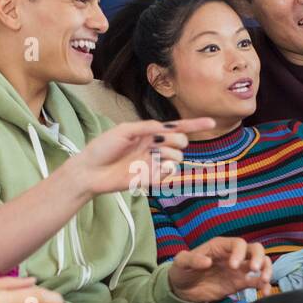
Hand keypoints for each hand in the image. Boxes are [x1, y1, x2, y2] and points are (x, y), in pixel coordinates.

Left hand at [64, 117, 215, 198]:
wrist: (90, 171)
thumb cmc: (103, 148)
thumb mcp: (125, 130)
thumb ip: (148, 127)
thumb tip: (167, 127)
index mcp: (149, 133)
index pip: (177, 128)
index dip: (194, 125)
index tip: (211, 122)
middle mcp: (154, 147)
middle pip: (180, 142)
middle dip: (176, 141)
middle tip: (158, 143)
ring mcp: (153, 164)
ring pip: (177, 159)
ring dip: (168, 156)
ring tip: (150, 158)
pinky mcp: (151, 179)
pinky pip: (168, 174)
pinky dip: (164, 171)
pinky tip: (149, 171)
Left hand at [168, 237, 273, 302]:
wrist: (182, 289)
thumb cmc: (181, 270)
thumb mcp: (181, 262)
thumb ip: (191, 259)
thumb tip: (207, 262)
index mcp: (220, 246)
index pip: (238, 244)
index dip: (239, 253)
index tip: (233, 266)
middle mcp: (233, 255)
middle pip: (255, 250)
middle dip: (259, 258)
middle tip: (254, 270)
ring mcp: (238, 270)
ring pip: (261, 264)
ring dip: (266, 270)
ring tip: (264, 281)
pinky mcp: (239, 284)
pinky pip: (256, 282)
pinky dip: (263, 287)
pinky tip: (264, 294)